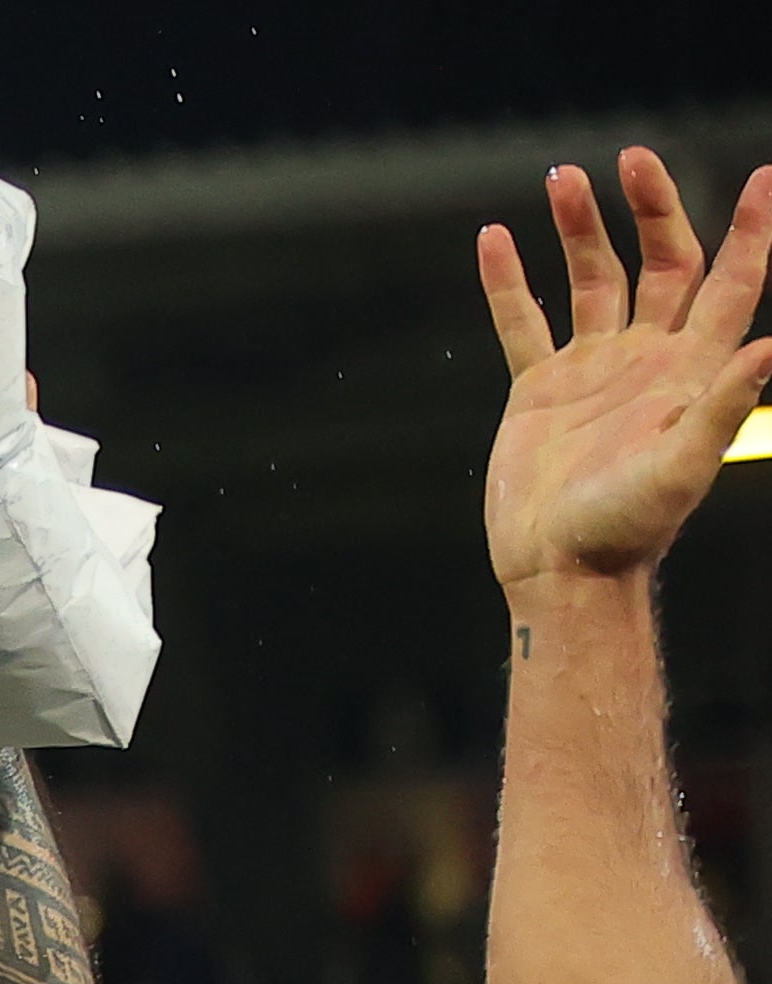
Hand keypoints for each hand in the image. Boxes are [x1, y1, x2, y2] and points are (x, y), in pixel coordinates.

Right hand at [476, 151, 771, 591]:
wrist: (560, 570)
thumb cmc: (628, 529)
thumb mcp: (684, 469)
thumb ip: (726, 407)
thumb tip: (771, 346)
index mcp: (692, 368)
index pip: (731, 281)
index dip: (752, 230)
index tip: (764, 176)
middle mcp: (648, 356)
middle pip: (661, 261)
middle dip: (651, 207)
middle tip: (631, 159)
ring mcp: (592, 369)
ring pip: (592, 278)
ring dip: (580, 228)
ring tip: (563, 177)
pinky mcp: (538, 390)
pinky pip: (523, 322)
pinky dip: (508, 281)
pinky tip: (494, 239)